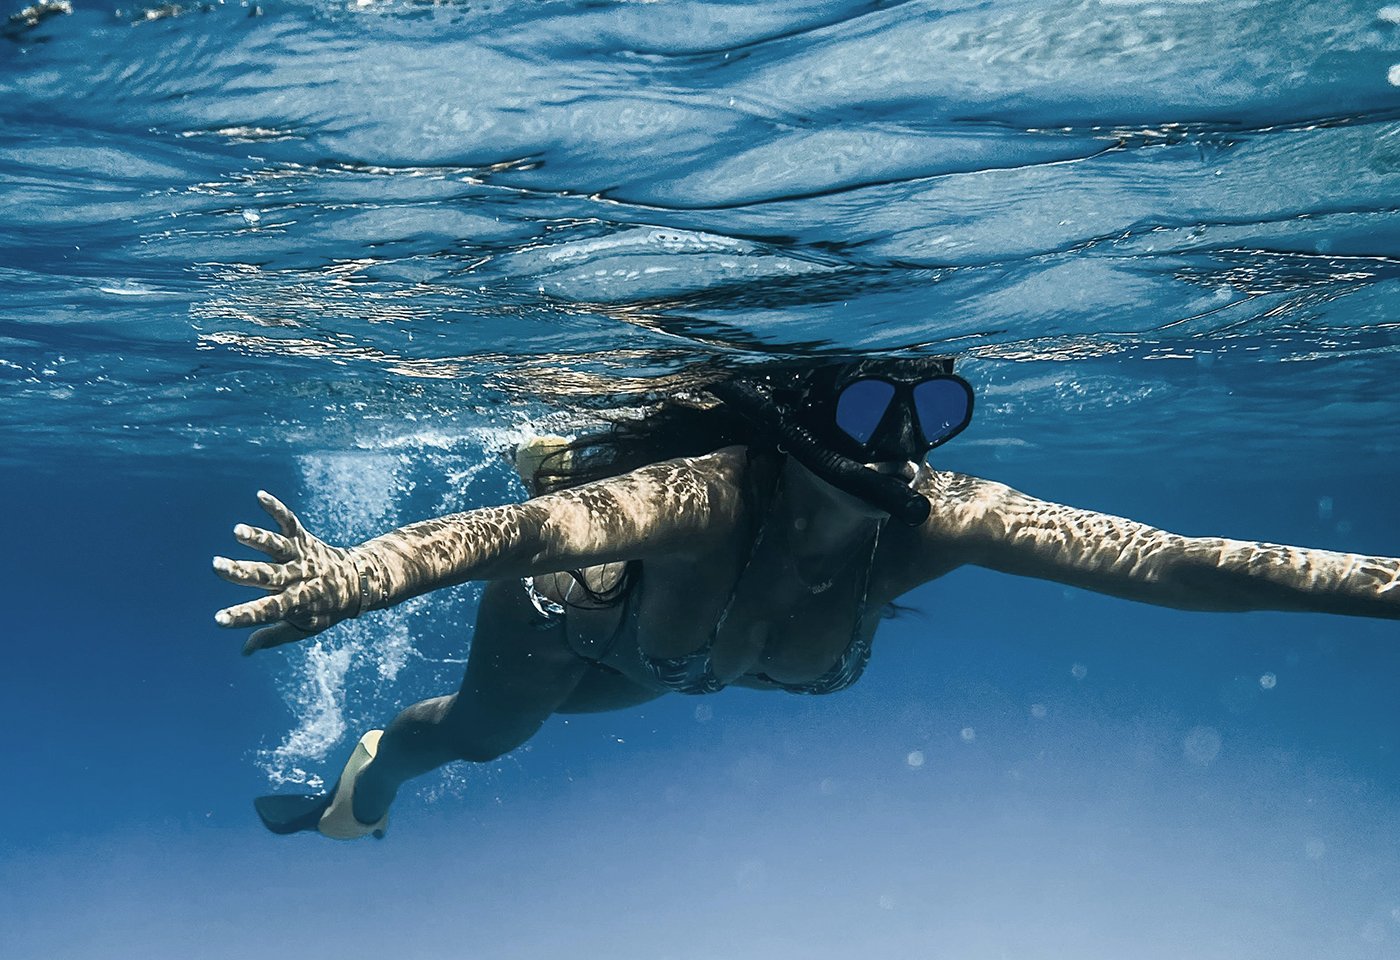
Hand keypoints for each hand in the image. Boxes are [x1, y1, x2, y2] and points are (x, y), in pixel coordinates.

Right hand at [213, 491, 362, 654]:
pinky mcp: (303, 538)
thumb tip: (243, 651)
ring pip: (277, 546)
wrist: (359, 582)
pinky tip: (260, 496)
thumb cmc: (325, 609)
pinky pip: (289, 521)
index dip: (244, 616)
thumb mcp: (304, 628)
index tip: (219, 619)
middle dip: (241, 572)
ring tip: (237, 531)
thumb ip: (273, 636)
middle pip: (267, 575)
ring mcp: (300, 556)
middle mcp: (297, 577)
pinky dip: (276, 508)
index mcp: (296, 602)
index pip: (267, 612)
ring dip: (258, 538)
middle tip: (216, 566)